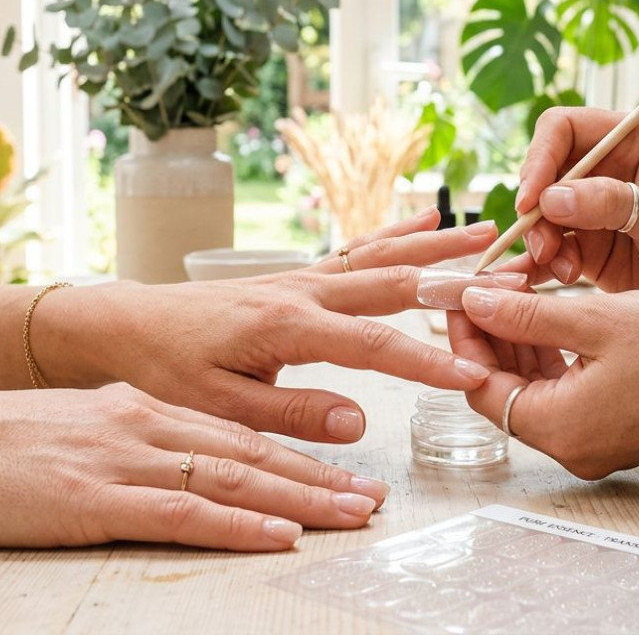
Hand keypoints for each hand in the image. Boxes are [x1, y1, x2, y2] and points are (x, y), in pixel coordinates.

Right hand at [0, 383, 389, 551]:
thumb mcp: (72, 430)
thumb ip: (126, 440)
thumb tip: (173, 462)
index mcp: (141, 409)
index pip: (238, 435)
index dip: (300, 458)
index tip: (346, 476)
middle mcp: (144, 426)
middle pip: (253, 456)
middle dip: (320, 480)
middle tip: (375, 500)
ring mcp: (122, 460)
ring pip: (233, 481)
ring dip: (301, 501)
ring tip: (355, 516)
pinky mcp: (94, 499)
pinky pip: (182, 515)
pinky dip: (236, 527)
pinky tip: (277, 537)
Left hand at [41, 209, 517, 443]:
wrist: (126, 325)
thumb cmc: (166, 368)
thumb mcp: (218, 406)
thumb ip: (290, 413)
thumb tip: (359, 421)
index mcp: (287, 325)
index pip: (373, 344)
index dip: (426, 361)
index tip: (473, 373)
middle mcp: (303, 290)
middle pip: (393, 284)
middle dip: (455, 284)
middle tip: (512, 278)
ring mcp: (303, 276)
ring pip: (382, 256)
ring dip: (437, 245)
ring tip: (489, 231)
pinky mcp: (298, 275)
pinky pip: (357, 248)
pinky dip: (395, 232)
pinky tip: (426, 217)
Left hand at [448, 286, 638, 478]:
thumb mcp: (598, 318)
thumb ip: (526, 314)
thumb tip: (472, 303)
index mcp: (563, 428)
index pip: (483, 387)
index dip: (465, 337)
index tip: (461, 293)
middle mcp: (576, 448)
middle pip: (506, 391)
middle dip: (492, 337)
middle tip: (487, 286)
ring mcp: (600, 443)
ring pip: (536, 390)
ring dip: (522, 343)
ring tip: (519, 292)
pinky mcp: (621, 430)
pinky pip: (569, 394)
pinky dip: (555, 357)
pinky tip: (554, 316)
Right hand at [509, 108, 638, 297]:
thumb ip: (613, 203)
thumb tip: (552, 198)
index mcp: (630, 141)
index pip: (563, 129)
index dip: (539, 158)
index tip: (532, 200)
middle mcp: (606, 169)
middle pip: (544, 174)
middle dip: (535, 210)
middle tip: (542, 246)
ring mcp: (593, 209)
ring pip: (541, 215)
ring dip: (541, 242)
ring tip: (563, 269)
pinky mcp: (587, 247)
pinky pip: (550, 248)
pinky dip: (545, 264)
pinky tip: (556, 279)